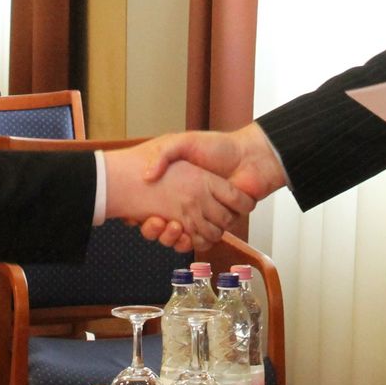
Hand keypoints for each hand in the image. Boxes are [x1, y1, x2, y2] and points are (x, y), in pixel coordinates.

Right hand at [103, 141, 256, 250]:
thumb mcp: (184, 142)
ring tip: (170, 225)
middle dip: (154, 229)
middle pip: (162, 228)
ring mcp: (204, 215)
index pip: (152, 207)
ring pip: (180, 238)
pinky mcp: (219, 224)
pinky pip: (201, 241)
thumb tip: (146, 176)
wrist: (251, 156)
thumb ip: (164, 154)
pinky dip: (191, 242)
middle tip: (154, 220)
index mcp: (179, 187)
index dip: (142, 214)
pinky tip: (183, 232)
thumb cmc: (219, 146)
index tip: (134, 216)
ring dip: (170, 237)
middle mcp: (189, 204)